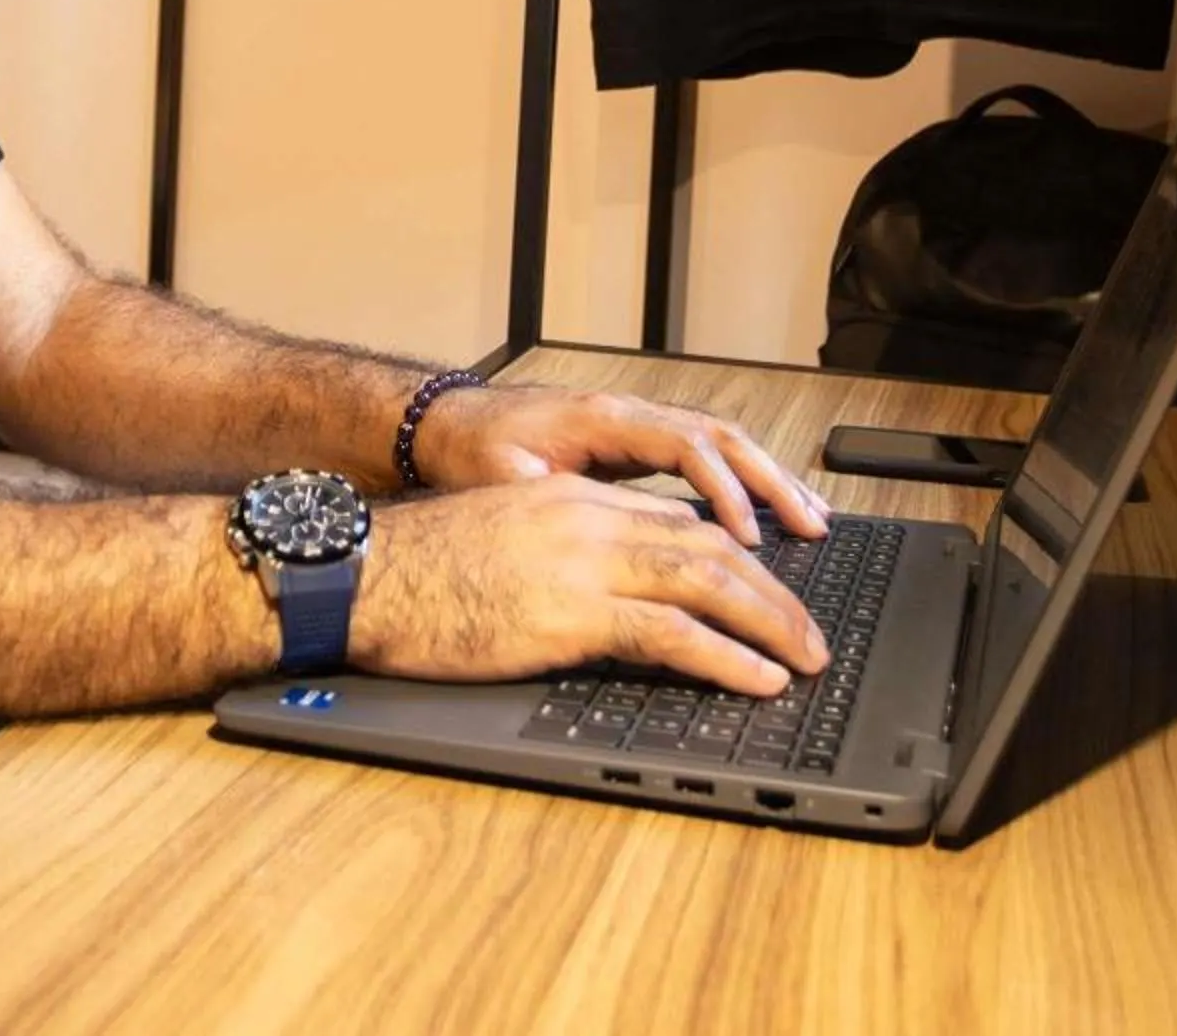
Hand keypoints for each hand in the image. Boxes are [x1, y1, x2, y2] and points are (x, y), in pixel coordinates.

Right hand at [348, 475, 831, 694]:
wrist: (367, 574)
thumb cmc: (417, 570)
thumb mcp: (498, 539)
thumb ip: (553, 550)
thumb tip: (590, 588)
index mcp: (571, 499)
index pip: (673, 520)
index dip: (729, 553)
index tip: (763, 583)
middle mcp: (590, 518)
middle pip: (708, 546)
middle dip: (771, 589)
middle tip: (809, 629)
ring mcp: (586, 563)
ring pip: (708, 581)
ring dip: (769, 621)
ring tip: (806, 655)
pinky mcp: (574, 613)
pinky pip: (673, 632)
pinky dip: (727, 656)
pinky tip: (758, 677)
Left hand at [407, 384, 833, 546]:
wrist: (447, 422)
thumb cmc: (472, 451)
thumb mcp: (505, 480)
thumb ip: (555, 503)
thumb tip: (602, 537)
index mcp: (603, 420)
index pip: (685, 446)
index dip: (722, 491)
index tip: (747, 538)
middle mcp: (629, 414)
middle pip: (721, 436)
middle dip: (772, 481)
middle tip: (813, 526)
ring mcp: (636, 425)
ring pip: (721, 441)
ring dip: (768, 478)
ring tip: (812, 518)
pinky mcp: (635, 444)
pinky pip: (703, 455)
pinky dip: (741, 481)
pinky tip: (765, 515)